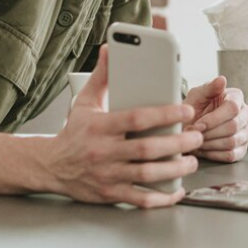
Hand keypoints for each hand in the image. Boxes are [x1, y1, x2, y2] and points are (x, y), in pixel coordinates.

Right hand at [44, 49, 201, 206]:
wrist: (50, 166)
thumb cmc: (73, 133)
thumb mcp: (84, 101)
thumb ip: (102, 76)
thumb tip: (110, 48)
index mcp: (100, 127)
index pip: (136, 118)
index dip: (164, 115)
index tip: (185, 110)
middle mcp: (104, 152)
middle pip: (147, 149)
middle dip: (177, 143)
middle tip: (197, 137)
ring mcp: (107, 175)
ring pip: (147, 174)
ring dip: (175, 169)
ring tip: (192, 160)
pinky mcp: (110, 194)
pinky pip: (141, 199)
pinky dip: (162, 197)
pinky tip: (176, 189)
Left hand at [185, 76, 247, 162]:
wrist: (188, 127)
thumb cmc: (193, 110)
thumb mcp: (196, 96)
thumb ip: (209, 88)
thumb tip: (222, 80)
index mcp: (236, 97)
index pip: (233, 108)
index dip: (214, 119)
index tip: (198, 124)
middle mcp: (245, 114)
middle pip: (233, 126)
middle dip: (209, 132)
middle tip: (194, 134)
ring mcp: (245, 132)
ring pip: (232, 142)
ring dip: (210, 144)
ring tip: (197, 141)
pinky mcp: (242, 148)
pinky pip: (231, 155)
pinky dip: (214, 154)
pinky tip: (204, 149)